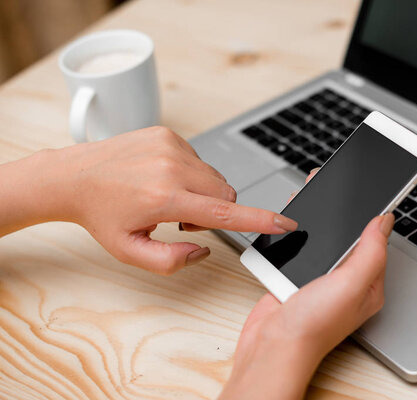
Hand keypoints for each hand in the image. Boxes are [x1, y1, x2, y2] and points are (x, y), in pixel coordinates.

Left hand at [0, 126, 296, 273]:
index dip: (260, 219)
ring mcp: (171, 145)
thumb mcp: (130, 251)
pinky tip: (162, 179)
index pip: (224, 211)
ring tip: (168, 197)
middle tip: (180, 219)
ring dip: (203, 192)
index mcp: (164, 198)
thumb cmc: (102, 214)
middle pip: (226, 193)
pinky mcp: (168, 134)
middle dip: (215, 210)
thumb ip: (171, 261)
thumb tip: (203, 247)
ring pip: (215, 177)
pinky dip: (190, 174)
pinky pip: (200, 160)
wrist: (74, 176)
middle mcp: (172, 166)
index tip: (286, 222)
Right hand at [220, 170, 394, 399]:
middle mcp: (347, 281)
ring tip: (317, 191)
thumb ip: (370, 251)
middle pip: (350, 236)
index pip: (377, 241)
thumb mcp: (351, 284)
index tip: (373, 189)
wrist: (272, 346)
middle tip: (339, 182)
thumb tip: (384, 220)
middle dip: (344, 210)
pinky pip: (305, 247)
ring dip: (322, 218)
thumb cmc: (313, 326)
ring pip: (326, 239)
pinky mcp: (300, 277)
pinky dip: (301, 231)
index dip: (374, 214)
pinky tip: (296, 218)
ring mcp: (323, 279)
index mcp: (368, 284)